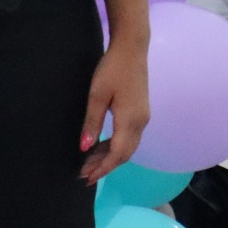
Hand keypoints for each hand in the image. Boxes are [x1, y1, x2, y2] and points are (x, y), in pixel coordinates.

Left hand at [78, 37, 148, 183]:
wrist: (132, 49)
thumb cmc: (112, 69)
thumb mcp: (97, 94)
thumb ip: (92, 122)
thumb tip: (84, 147)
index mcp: (130, 121)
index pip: (117, 154)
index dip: (102, 168)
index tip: (87, 178)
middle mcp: (140, 123)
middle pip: (124, 154)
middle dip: (104, 166)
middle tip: (84, 174)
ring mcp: (142, 118)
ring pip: (127, 147)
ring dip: (109, 157)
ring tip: (89, 163)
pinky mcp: (140, 112)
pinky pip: (128, 137)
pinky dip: (115, 146)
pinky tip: (101, 146)